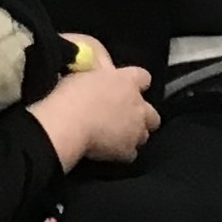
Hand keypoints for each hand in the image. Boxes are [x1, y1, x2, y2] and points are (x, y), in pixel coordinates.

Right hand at [27, 39, 160, 166]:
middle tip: (124, 118)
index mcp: (127, 80)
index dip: (136, 84)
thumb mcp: (83, 70)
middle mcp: (137, 104)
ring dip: (134, 134)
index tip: (126, 88)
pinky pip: (131, 153)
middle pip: (152, 113)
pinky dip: (123, 152)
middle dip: (142, 116)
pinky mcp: (127, 150)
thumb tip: (98, 68)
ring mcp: (135, 128)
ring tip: (116, 136)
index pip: (144, 77)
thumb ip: (97, 70)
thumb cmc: (70, 93)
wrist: (68, 122)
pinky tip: (110, 151)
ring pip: (145, 134)